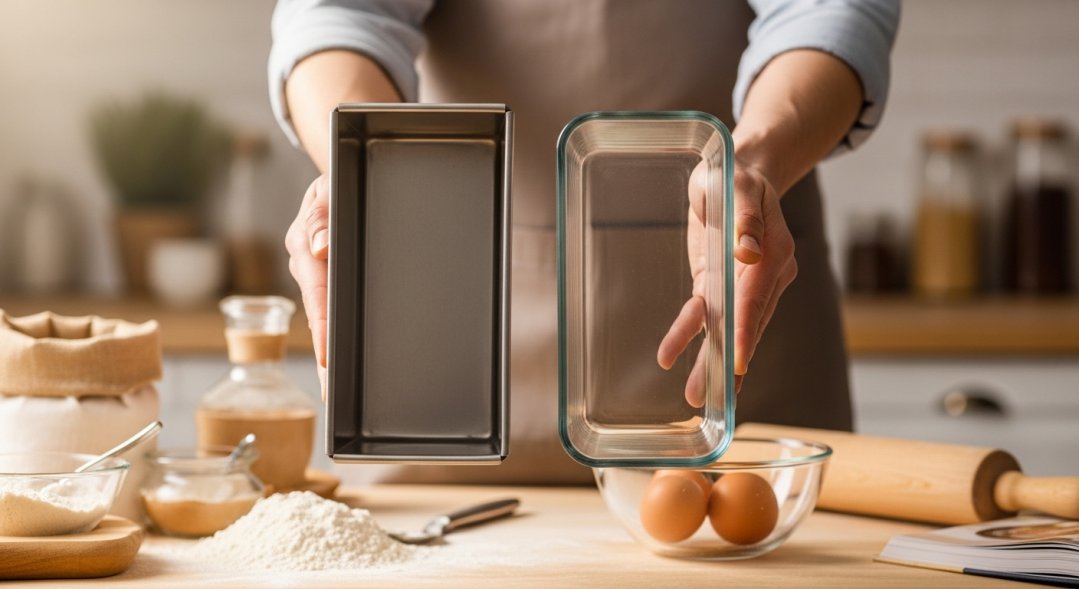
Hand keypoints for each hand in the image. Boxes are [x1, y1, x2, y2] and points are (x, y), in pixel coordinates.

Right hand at [285, 174, 330, 400]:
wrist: (330, 181)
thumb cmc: (332, 184)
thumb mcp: (328, 188)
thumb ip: (322, 215)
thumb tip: (320, 246)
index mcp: (303, 247)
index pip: (317, 294)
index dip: (323, 327)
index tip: (328, 357)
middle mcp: (305, 267)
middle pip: (317, 317)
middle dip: (323, 356)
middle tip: (332, 393)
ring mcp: (311, 277)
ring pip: (321, 319)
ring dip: (326, 353)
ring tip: (335, 391)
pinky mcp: (322, 282)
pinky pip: (327, 312)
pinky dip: (331, 337)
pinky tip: (338, 364)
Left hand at [657, 159, 796, 404]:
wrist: (736, 174)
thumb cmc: (735, 175)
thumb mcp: (737, 186)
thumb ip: (745, 218)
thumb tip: (749, 252)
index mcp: (774, 252)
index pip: (756, 297)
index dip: (744, 329)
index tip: (736, 360)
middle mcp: (764, 275)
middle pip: (745, 323)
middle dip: (727, 361)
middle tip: (712, 396)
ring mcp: (744, 284)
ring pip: (727, 328)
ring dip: (711, 362)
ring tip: (695, 397)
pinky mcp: (722, 286)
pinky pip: (710, 317)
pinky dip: (694, 338)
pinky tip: (674, 358)